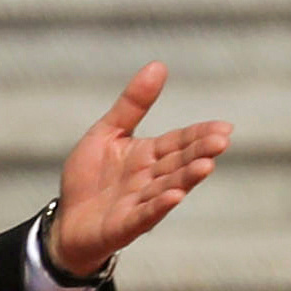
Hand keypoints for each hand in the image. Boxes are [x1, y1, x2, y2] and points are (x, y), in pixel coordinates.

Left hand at [46, 59, 233, 282]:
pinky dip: (159, 206)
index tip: (224, 127)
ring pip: (168, 188)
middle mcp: (150, 179)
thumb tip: (158, 64)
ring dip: (187, 178)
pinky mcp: (125, 225)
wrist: (66, 220)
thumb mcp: (108, 132)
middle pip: (179, 163)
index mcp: (148, 155)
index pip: (180, 142)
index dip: (200, 134)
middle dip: (200, 153)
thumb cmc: (89, 177)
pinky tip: (174, 196)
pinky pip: (144, 215)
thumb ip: (133, 104)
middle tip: (222, 141)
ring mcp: (140, 203)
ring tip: (206, 166)